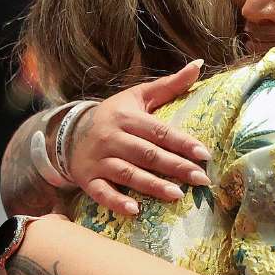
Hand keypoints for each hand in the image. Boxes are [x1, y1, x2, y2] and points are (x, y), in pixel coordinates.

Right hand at [65, 60, 211, 214]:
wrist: (69, 132)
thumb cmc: (114, 115)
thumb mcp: (137, 96)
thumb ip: (169, 85)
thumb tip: (199, 64)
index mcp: (126, 117)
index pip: (159, 131)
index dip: (182, 143)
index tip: (205, 154)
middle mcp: (112, 138)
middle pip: (148, 154)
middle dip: (176, 167)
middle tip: (201, 179)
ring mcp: (99, 160)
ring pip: (128, 173)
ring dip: (152, 185)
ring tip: (177, 195)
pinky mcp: (88, 179)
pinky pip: (102, 192)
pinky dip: (117, 202)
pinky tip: (135, 210)